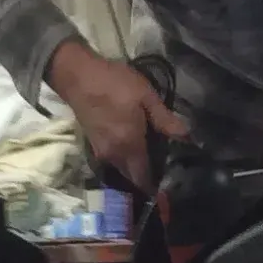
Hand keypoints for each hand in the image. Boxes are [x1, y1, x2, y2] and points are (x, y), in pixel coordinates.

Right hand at [47, 39, 186, 192]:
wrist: (76, 75)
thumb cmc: (113, 83)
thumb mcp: (145, 96)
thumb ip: (165, 119)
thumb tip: (186, 137)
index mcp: (129, 146)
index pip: (143, 179)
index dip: (155, 187)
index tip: (169, 185)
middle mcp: (114, 155)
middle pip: (132, 177)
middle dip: (146, 177)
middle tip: (164, 167)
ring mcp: (101, 151)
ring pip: (122, 168)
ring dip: (134, 167)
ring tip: (151, 154)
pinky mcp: (92, 144)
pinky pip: (113, 159)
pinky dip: (124, 157)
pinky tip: (133, 143)